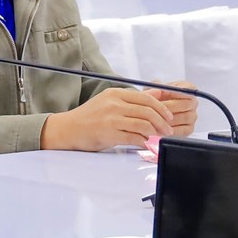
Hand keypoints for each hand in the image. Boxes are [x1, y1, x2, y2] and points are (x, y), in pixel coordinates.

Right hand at [41, 85, 175, 151]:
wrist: (68, 129)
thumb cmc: (89, 117)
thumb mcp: (110, 102)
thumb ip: (133, 99)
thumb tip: (158, 94)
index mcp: (115, 94)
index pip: (146, 98)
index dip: (162, 108)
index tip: (169, 117)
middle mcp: (113, 104)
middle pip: (148, 111)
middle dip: (163, 122)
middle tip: (168, 130)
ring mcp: (111, 119)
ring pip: (143, 124)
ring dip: (155, 133)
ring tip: (158, 137)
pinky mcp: (109, 133)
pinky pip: (134, 137)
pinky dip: (143, 141)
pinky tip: (145, 143)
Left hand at [154, 81, 198, 134]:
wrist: (154, 110)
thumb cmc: (156, 97)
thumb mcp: (153, 89)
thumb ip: (155, 87)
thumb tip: (157, 89)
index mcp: (187, 89)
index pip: (188, 88)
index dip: (176, 91)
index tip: (163, 92)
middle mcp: (193, 102)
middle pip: (186, 104)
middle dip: (168, 106)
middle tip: (155, 108)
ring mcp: (192, 116)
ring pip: (184, 117)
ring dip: (169, 118)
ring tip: (155, 118)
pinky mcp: (189, 128)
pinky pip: (182, 130)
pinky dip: (170, 129)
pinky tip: (159, 127)